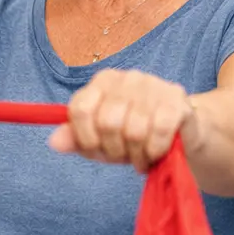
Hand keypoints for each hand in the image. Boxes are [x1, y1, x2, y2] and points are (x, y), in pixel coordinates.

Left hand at [49, 69, 198, 171]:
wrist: (181, 134)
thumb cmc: (134, 136)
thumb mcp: (100, 140)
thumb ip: (76, 139)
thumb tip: (53, 142)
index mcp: (102, 81)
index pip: (79, 109)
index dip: (85, 138)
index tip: (95, 150)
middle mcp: (127, 77)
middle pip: (107, 123)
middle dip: (114, 150)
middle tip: (124, 156)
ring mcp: (153, 85)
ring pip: (134, 131)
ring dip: (137, 155)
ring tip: (141, 157)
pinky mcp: (176, 100)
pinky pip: (158, 133)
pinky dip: (155, 152)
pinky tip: (157, 153)